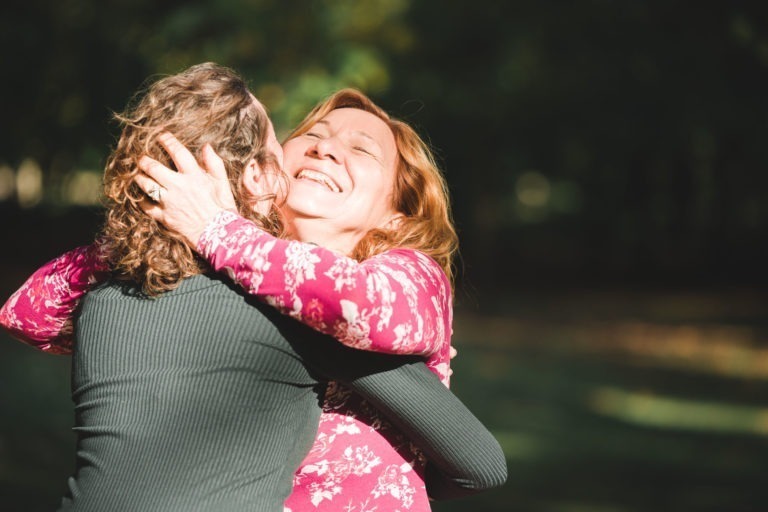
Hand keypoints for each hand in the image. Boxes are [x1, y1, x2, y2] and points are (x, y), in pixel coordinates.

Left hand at [134, 133, 236, 247]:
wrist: (219, 235)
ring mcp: (169, 202)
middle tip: (141, 157)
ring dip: (139, 177)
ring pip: (146, 185)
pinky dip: (141, 200)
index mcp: (194, 176)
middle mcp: (179, 187)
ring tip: (137, 174)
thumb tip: (206, 147)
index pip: (178, 152)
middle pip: (154, 167)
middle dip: (144, 160)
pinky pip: (146, 206)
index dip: (167, 141)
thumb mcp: (223, 184)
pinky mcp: (164, 217)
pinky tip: (140, 196)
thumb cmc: (223, 209)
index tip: (161, 136)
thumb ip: (214, 164)